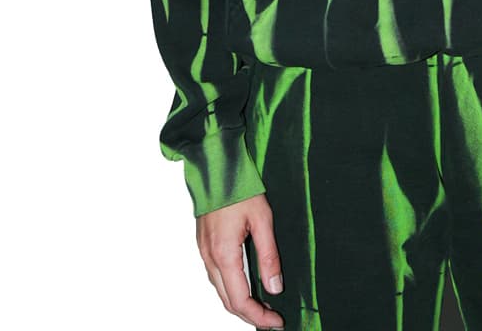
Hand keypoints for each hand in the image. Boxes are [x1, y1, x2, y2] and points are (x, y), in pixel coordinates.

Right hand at [196, 194, 284, 327]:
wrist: (216, 167)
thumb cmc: (240, 188)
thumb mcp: (263, 219)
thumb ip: (269, 256)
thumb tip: (275, 287)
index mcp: (224, 254)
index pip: (240, 300)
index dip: (258, 316)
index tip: (276, 321)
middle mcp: (210, 258)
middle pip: (228, 301)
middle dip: (249, 315)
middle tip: (272, 319)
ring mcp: (204, 252)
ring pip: (220, 290)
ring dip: (240, 303)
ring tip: (263, 305)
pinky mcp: (205, 245)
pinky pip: (216, 277)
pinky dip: (231, 288)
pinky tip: (247, 285)